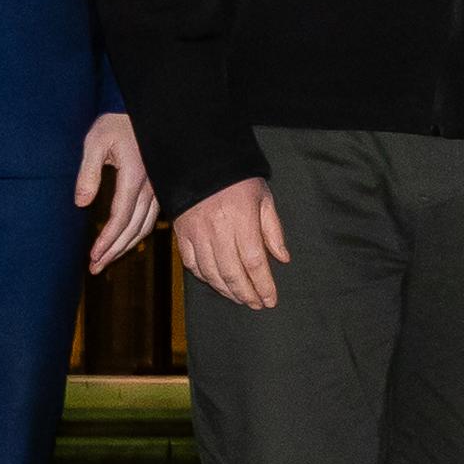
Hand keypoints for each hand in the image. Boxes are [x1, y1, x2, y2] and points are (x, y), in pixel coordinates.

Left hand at [73, 113, 157, 273]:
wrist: (144, 111)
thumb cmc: (116, 123)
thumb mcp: (95, 142)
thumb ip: (87, 173)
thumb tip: (81, 203)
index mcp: (135, 175)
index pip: (121, 217)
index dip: (108, 239)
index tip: (94, 255)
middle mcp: (151, 186)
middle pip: (134, 228)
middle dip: (114, 250)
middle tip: (96, 267)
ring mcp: (158, 188)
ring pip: (145, 226)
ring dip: (126, 247)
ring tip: (107, 260)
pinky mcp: (159, 188)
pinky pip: (151, 218)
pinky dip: (137, 234)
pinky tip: (125, 242)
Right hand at [174, 177, 289, 311]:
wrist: (200, 160)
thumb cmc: (237, 178)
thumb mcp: (263, 197)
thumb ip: (273, 229)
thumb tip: (282, 258)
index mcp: (241, 218)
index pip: (254, 262)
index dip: (263, 285)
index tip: (270, 300)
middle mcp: (218, 228)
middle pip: (232, 273)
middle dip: (246, 294)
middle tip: (256, 304)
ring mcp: (197, 232)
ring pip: (211, 273)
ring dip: (226, 291)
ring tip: (240, 298)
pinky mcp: (181, 232)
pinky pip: (191, 264)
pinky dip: (204, 278)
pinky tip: (216, 283)